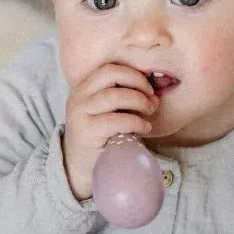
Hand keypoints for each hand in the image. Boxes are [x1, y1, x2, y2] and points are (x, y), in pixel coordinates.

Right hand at [61, 63, 156, 199]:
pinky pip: (117, 120)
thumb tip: (154, 95)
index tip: (148, 89)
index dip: (132, 74)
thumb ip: (124, 99)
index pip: (109, 68)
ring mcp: (80, 113)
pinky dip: (136, 122)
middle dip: (137, 83)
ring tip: (149, 113)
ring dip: (140, 102)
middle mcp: (79, 96)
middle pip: (111, 74)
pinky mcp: (86, 131)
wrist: (79, 165)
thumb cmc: (101, 136)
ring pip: (115, 96)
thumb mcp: (108, 112)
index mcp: (84, 88)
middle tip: (151, 100)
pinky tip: (144, 128)